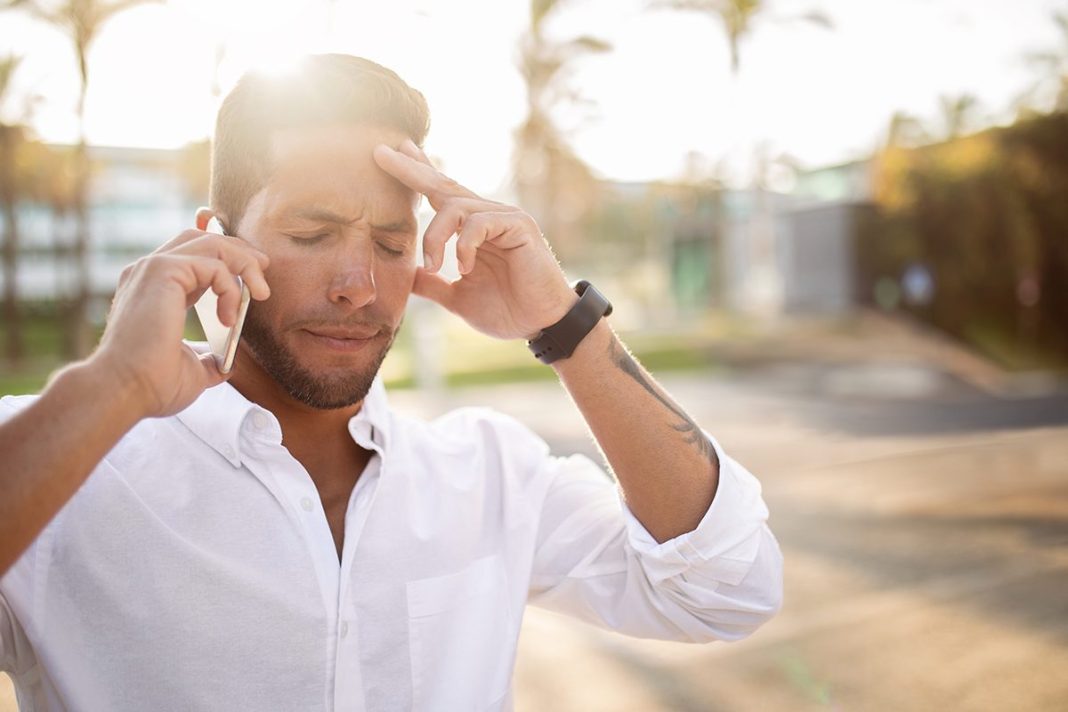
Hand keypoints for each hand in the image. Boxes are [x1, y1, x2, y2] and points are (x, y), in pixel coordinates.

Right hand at [90, 229, 270, 417]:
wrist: (125, 391)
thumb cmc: (151, 385)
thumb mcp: (190, 368)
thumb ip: (207, 359)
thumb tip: (223, 365)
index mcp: (156, 289)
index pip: (193, 255)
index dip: (227, 259)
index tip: (254, 279)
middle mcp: (151, 272)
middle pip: (203, 239)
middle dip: (239, 250)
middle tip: (264, 268)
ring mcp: (154, 268)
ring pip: (210, 243)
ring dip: (243, 262)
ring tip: (260, 291)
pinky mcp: (162, 271)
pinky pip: (213, 265)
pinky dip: (231, 287)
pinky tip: (229, 317)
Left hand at [373, 140, 576, 340]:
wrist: (542, 324)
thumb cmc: (508, 310)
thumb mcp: (458, 297)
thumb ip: (433, 285)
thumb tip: (406, 277)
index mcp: (473, 229)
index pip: (440, 194)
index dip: (418, 173)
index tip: (391, 153)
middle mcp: (487, 216)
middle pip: (443, 183)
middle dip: (412, 168)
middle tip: (380, 153)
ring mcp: (505, 218)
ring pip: (455, 207)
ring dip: (435, 237)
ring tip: (432, 266)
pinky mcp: (519, 226)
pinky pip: (479, 223)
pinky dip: (464, 245)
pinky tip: (464, 269)